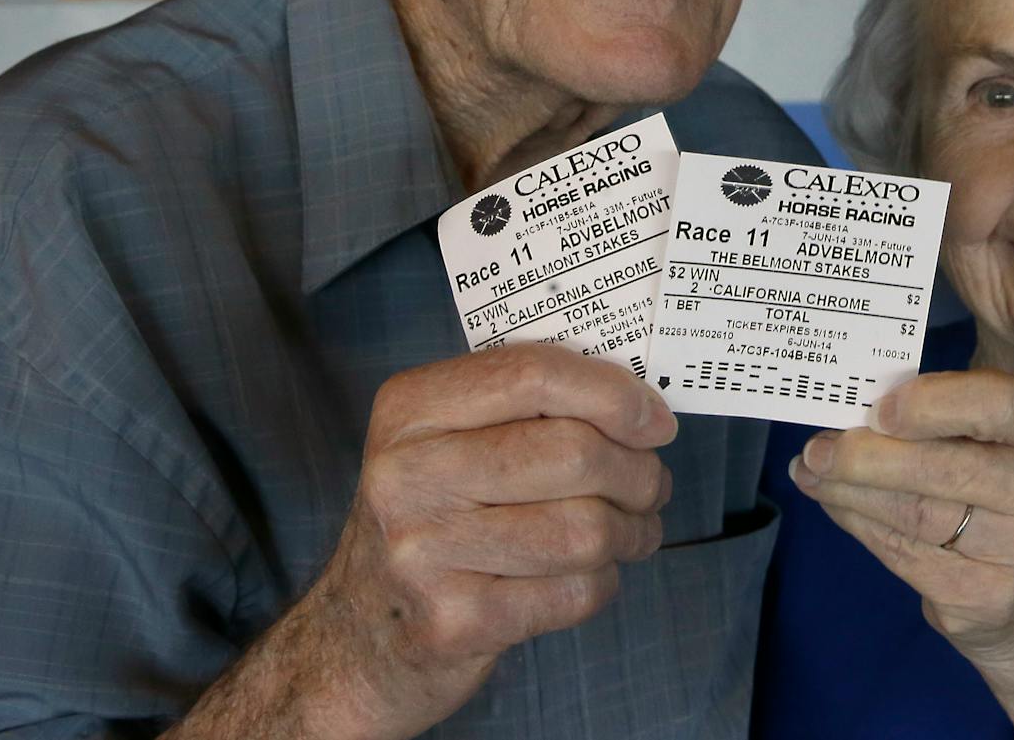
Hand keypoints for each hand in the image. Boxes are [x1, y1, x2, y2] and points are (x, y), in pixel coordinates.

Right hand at [256, 345, 676, 736]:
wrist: (359, 638)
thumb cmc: (433, 521)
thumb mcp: (449, 442)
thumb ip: (525, 408)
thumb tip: (638, 402)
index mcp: (410, 409)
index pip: (532, 375)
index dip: (613, 394)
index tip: (654, 420)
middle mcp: (406, 474)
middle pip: (572, 453)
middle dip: (638, 471)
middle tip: (651, 484)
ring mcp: (423, 552)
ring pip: (585, 529)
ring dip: (633, 532)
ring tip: (633, 531)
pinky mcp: (452, 622)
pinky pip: (573, 592)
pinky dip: (602, 583)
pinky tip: (588, 575)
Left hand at [788, 369, 1013, 677]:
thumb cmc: (1004, 505)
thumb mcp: (999, 449)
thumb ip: (943, 424)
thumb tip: (852, 411)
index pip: (999, 404)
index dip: (930, 403)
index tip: (876, 410)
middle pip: (949, 467)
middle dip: (867, 456)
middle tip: (817, 449)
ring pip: (920, 514)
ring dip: (851, 492)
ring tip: (813, 473)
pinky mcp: (994, 600)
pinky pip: (908, 556)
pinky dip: (861, 526)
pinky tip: (837, 508)